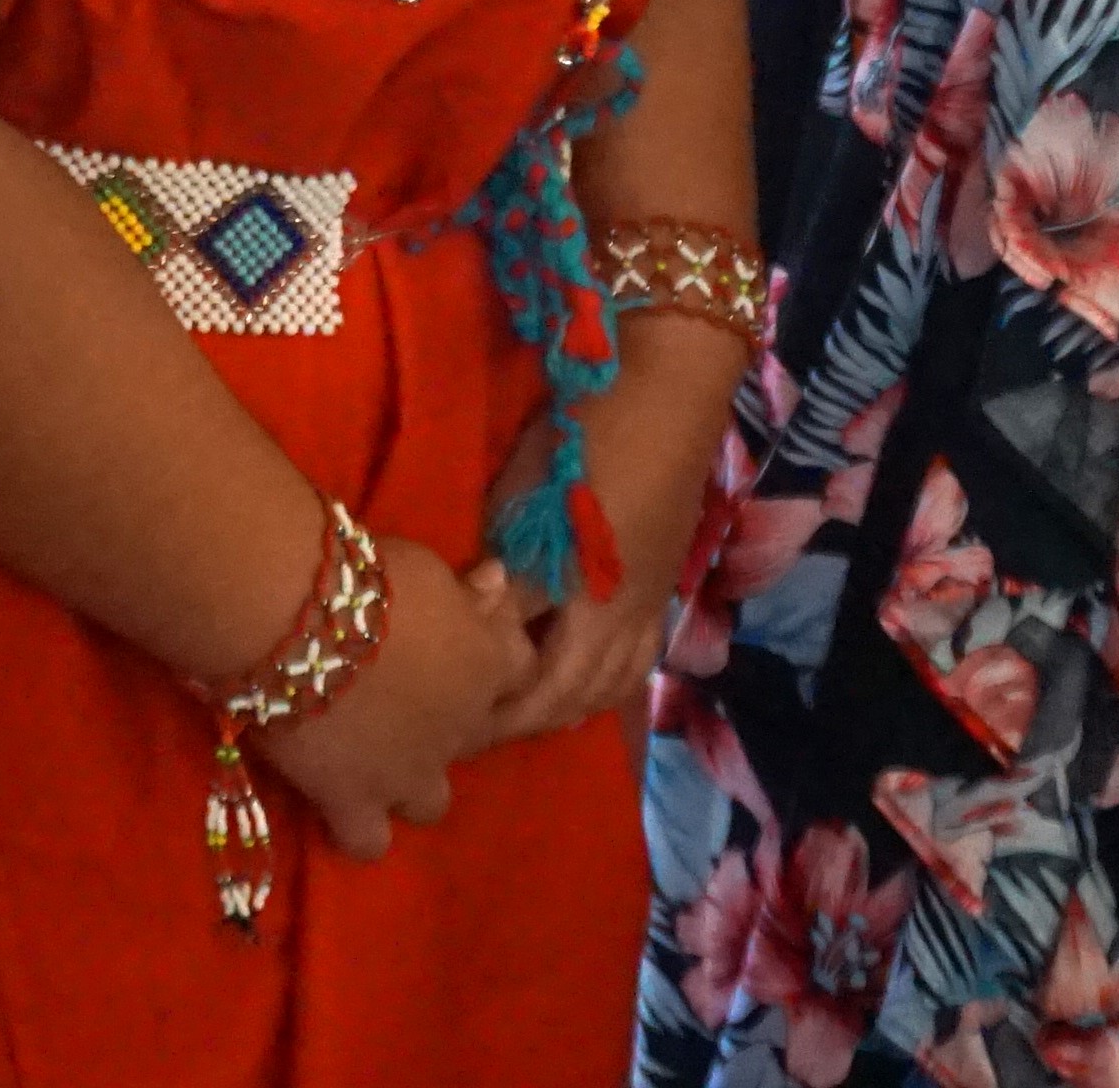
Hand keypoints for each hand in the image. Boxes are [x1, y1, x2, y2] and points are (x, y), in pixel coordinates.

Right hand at [250, 534, 532, 857]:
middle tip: (403, 688)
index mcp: (486, 663)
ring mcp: (410, 774)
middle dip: (449, 718)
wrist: (299, 623)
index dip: (491, 654)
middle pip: (475, 736)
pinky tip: (339, 801)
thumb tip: (496, 585)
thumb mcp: (428, 569)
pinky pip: (368, 841)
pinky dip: (358, 827)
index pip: (519, 666)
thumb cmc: (368, 580)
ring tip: (373, 753)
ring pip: (431, 804)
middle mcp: (460, 728)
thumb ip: (465, 593)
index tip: (459, 634)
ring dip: (411, 781)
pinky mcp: (356, 804)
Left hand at [474, 360, 736, 744]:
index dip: (496, 713)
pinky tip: (585, 673)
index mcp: (592, 612)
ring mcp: (651, 601)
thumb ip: (501, 580)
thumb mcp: (524, 509)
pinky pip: (636, 657)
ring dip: (569, 705)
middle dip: (528, 720)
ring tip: (527, 710)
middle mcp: (626, 622)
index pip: (536, 689)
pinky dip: (605, 680)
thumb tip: (472, 627)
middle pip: (577, 696)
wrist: (665, 390)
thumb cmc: (581, 442)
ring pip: (613, 682)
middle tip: (480, 727)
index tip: (453, 727)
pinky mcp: (663, 578)